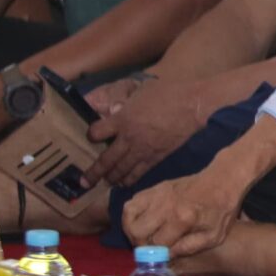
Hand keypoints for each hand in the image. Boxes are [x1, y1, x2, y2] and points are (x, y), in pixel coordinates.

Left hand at [89, 78, 208, 188]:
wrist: (192, 106)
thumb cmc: (169, 92)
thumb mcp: (142, 91)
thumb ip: (127, 103)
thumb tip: (116, 110)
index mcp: (122, 119)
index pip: (97, 132)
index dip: (92, 135)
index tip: (91, 136)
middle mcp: (128, 138)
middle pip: (105, 160)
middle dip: (93, 172)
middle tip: (83, 182)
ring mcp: (142, 150)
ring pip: (120, 170)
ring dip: (110, 178)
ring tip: (104, 183)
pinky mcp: (156, 157)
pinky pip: (138, 173)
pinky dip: (129, 180)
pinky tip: (124, 183)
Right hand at [124, 169, 248, 258]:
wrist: (224, 179)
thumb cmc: (221, 209)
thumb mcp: (214, 235)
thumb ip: (190, 248)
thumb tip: (167, 255)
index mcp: (183, 218)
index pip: (156, 243)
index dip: (157, 254)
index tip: (163, 256)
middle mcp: (167, 205)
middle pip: (137, 230)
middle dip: (140, 244)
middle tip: (150, 247)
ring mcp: (159, 193)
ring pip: (128, 214)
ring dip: (131, 228)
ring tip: (143, 235)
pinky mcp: (156, 187)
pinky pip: (132, 201)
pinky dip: (132, 214)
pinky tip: (143, 222)